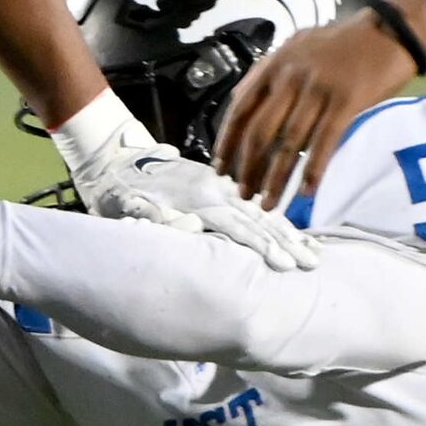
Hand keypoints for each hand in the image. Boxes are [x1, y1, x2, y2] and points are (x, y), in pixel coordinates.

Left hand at [53, 92, 316, 272]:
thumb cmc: (118, 194)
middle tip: (312, 263)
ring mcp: (216, 185)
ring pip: (258, 210)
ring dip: (285, 231)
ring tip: (309, 249)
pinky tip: (287, 230)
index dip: (263, 247)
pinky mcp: (214, 184)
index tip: (286, 265)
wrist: (112, 159)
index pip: (238, 227)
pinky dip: (270, 218)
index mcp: (197, 199)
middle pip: (257, 219)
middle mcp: (213, 190)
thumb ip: (162, 221)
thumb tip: (192, 230)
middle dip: (286, 243)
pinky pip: (248, 202)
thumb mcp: (133, 210)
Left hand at [213, 0, 425, 207]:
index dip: (227, 142)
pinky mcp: (347, 102)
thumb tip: (239, 99)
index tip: (220, 169)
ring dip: (277, 180)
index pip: (240, 110)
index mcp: (274, 67)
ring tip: (269, 204)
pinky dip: (313, 172)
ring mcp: (318, 91)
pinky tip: (306, 192)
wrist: (389, 30)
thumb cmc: (341, 42)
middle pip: (260, 134)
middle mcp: (291, 79)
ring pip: (289, 145)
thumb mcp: (295, 47)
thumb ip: (267, 72)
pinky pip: (324, 144)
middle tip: (244, 195)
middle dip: (248, 170)